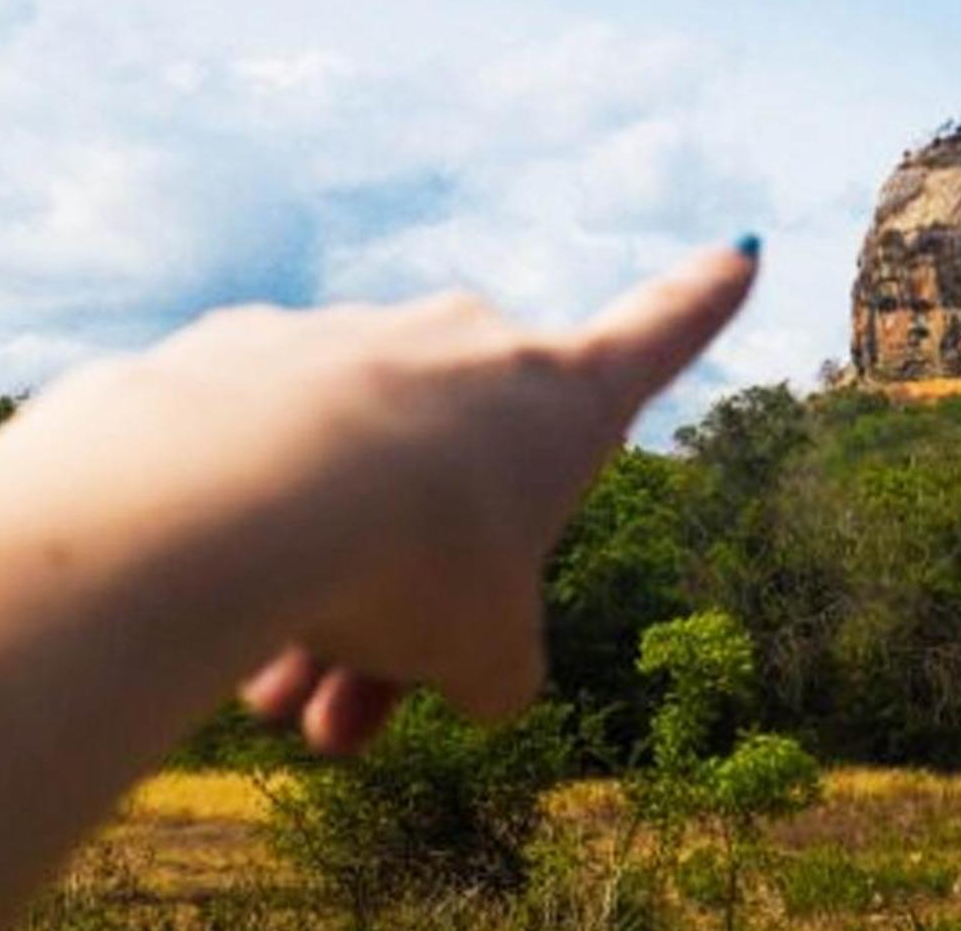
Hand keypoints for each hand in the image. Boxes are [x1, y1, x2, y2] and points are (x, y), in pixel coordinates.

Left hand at [40, 244, 755, 753]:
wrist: (240, 496)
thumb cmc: (408, 564)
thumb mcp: (487, 650)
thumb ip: (496, 662)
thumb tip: (470, 675)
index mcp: (563, 394)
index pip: (659, 334)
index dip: (706, 300)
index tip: (744, 245)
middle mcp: (465, 344)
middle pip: (459, 484)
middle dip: (417, 597)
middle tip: (354, 714)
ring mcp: (349, 337)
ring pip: (351, 479)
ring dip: (323, 594)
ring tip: (280, 705)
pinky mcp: (236, 352)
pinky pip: (260, 450)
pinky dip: (248, 526)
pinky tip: (216, 602)